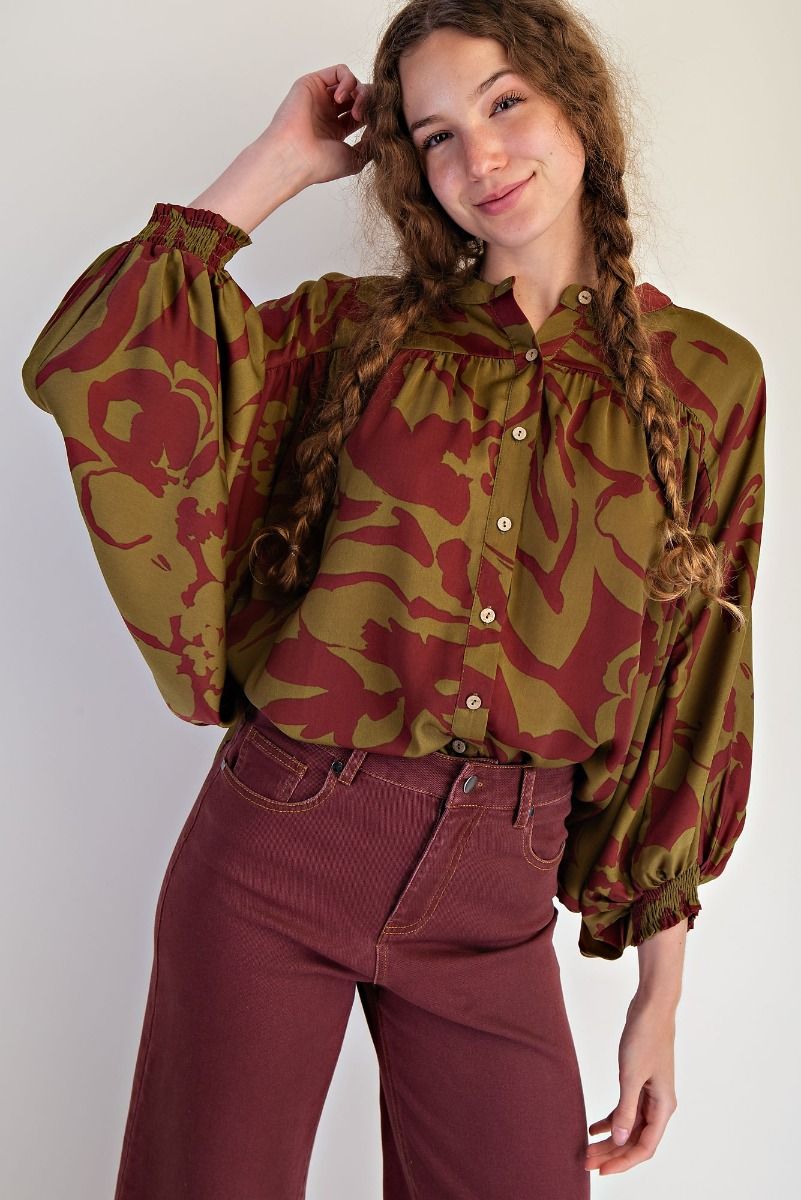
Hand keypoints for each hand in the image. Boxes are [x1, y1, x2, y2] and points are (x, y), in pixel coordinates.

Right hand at [262, 63, 372, 186]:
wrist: (295, 157)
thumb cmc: (319, 164)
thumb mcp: (355, 159)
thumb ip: (372, 144)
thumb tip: (383, 128)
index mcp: (336, 130)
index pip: (363, 114)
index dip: (375, 116)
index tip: (380, 126)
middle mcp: (328, 112)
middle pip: (359, 96)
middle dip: (370, 105)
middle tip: (368, 119)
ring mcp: (320, 97)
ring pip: (352, 83)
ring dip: (362, 94)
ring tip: (357, 112)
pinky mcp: (313, 83)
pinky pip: (340, 71)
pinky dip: (349, 80)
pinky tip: (343, 98)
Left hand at [584, 991, 678, 1174]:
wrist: (651, 1007)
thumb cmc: (645, 1037)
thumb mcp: (631, 1075)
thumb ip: (625, 1108)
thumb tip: (619, 1139)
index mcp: (663, 1106)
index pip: (644, 1146)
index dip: (623, 1162)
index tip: (602, 1170)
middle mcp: (659, 1104)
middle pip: (635, 1139)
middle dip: (612, 1153)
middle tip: (586, 1161)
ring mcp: (650, 1094)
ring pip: (629, 1126)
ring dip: (610, 1139)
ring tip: (586, 1148)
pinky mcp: (639, 1082)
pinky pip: (625, 1109)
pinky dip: (610, 1119)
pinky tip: (593, 1127)